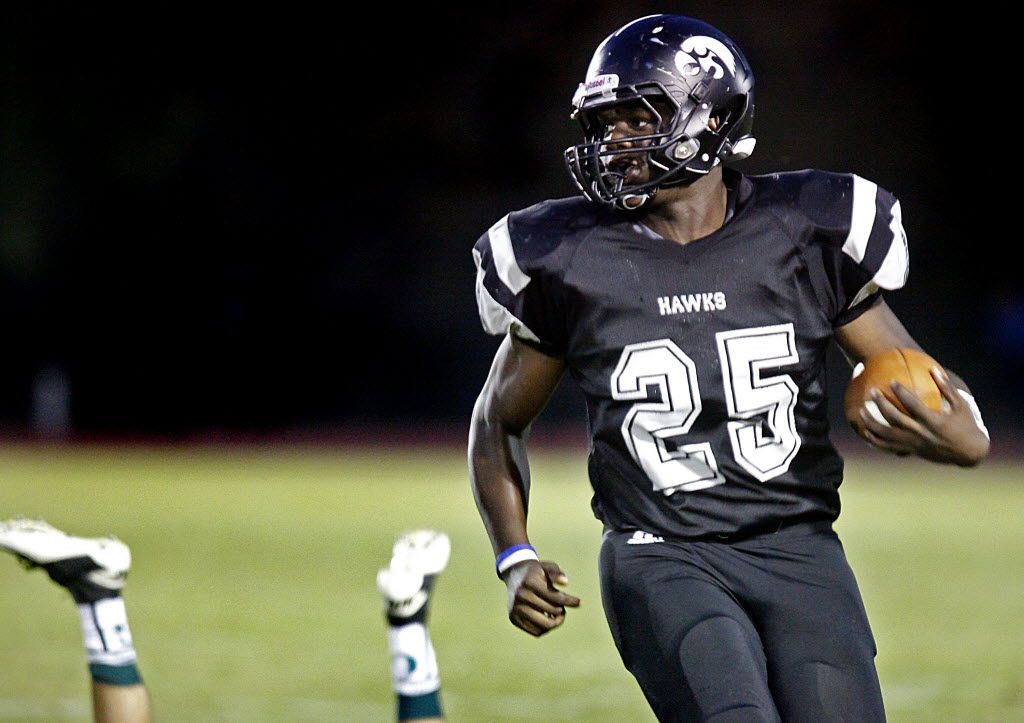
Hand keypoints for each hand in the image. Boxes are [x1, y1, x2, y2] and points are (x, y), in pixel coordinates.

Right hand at [502, 559, 580, 636]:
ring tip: (558, 614)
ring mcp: (516, 609)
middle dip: (562, 609)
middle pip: (552, 611)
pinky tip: (548, 618)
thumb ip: (556, 573)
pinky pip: (536, 632)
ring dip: (556, 622)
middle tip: (562, 606)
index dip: (570, 601)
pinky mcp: (514, 618)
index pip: (556, 597)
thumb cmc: (535, 571)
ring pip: (544, 625)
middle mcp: (521, 596)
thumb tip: (565, 582)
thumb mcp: (546, 566)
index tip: (580, 602)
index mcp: (530, 582)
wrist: (514, 574)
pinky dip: (546, 628)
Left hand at [856, 367, 989, 465]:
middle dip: (881, 405)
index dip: (901, 393)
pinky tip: (864, 431)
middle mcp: (921, 434)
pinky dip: (875, 440)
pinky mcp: (911, 451)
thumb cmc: (966, 425)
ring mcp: (914, 444)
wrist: (968, 452)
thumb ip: (947, 388)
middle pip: (895, 419)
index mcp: (934, 421)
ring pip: (887, 435)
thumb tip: (933, 369)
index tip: (891, 381)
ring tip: (861, 410)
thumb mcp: (962, 406)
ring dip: (872, 423)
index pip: (914, 405)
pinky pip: (889, 447)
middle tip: (872, 391)